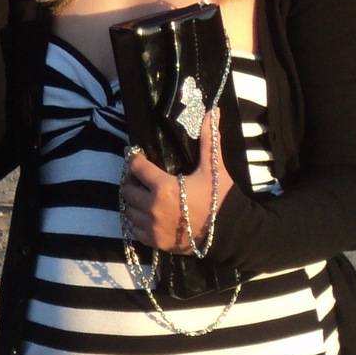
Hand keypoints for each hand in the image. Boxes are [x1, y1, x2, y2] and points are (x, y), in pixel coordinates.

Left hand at [121, 112, 232, 252]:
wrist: (228, 233)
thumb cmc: (219, 198)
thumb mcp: (213, 168)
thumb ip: (208, 140)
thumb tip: (212, 111)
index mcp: (164, 187)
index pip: (136, 168)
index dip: (136, 160)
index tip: (140, 157)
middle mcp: (153, 207)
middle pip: (127, 190)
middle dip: (132, 182)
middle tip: (142, 179)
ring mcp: (152, 227)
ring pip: (129, 211)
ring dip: (134, 202)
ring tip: (145, 197)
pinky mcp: (155, 242)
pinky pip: (135, 230)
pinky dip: (139, 222)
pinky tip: (150, 216)